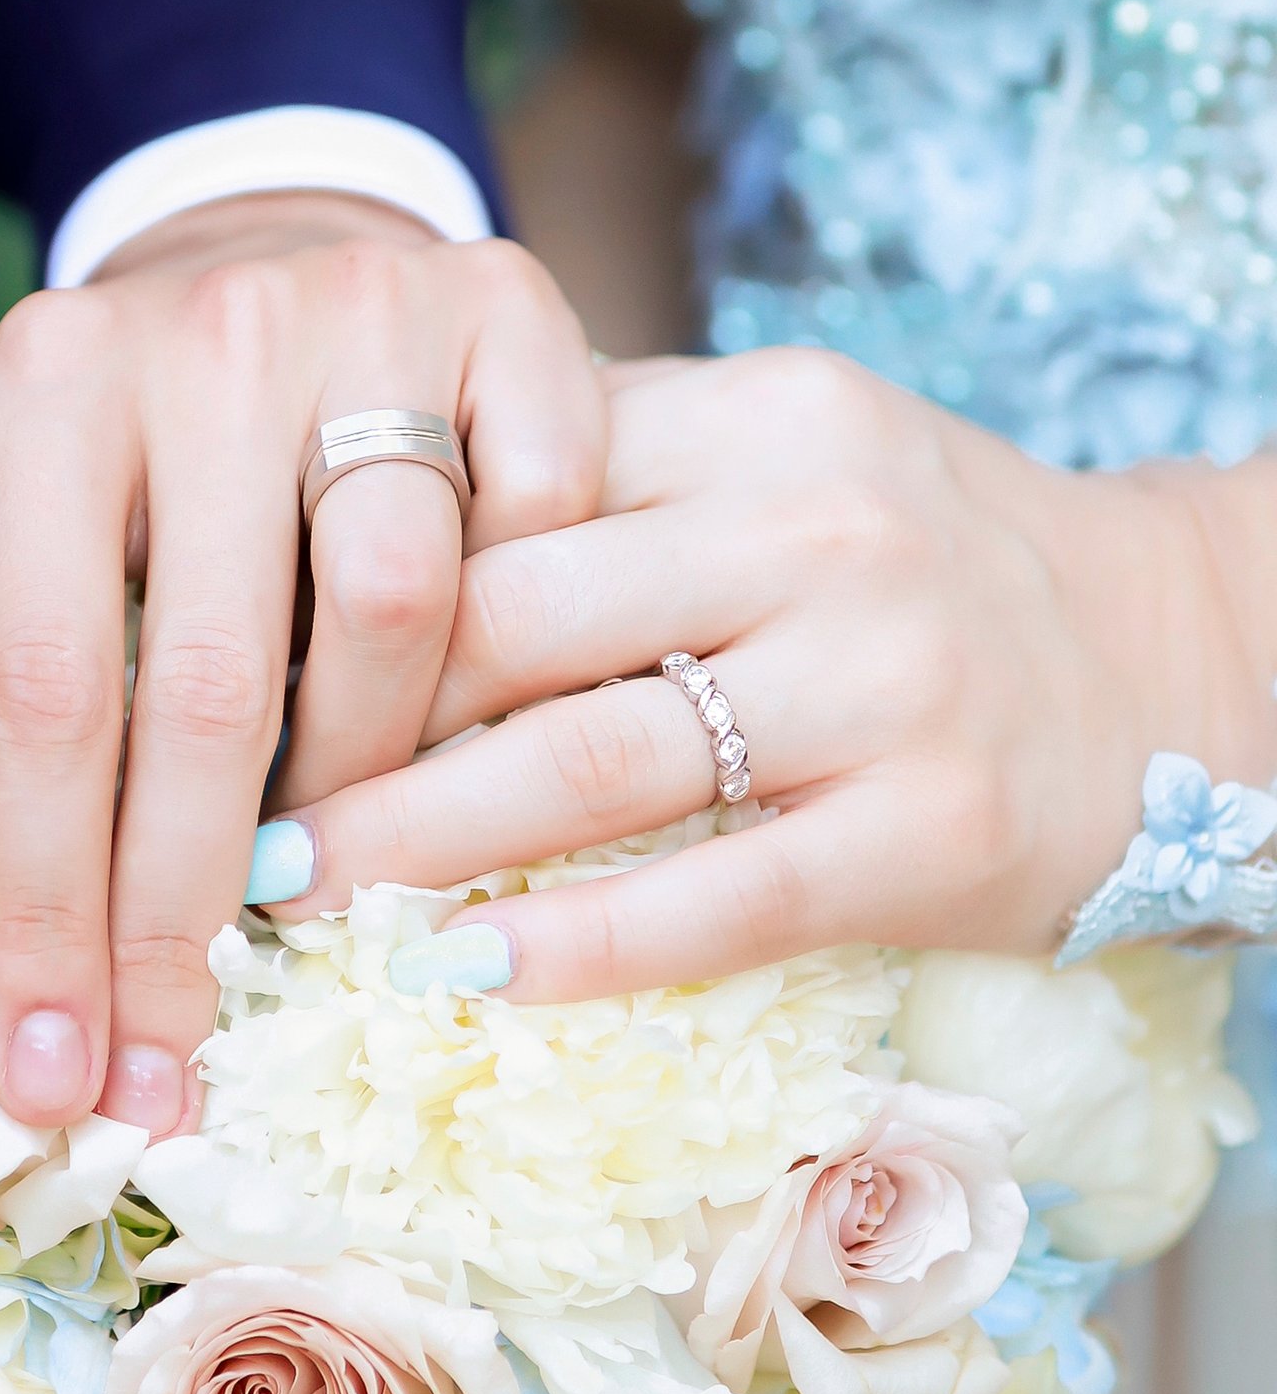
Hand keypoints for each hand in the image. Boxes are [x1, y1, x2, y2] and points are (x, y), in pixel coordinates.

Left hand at [0, 191, 603, 1130]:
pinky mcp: (514, 309)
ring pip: (407, 612)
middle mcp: (215, 333)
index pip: (48, 688)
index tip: (61, 1073)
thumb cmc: (128, 441)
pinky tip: (459, 713)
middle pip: (222, 680)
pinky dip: (511, 643)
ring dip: (372, 786)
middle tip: (182, 1062)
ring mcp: (378, 310)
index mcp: (49, 383)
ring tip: (325, 874)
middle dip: (194, 908)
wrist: (279, 271)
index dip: (51, 903)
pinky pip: (541, 525)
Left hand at [264, 350, 1276, 997]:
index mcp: (758, 417)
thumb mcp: (787, 460)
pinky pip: (723, 896)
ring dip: (421, 839)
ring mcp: (886, 681)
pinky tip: (468, 976)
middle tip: (235, 789)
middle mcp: (818, 529)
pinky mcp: (935, 829)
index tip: (255, 657)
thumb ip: (616, 473)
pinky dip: (583, 945)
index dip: (357, 580)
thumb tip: (390, 520)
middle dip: (355, 718)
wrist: (1158, 651)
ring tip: (295, 888)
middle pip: (521, 620)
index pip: (508, 488)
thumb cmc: (924, 560)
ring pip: (597, 759)